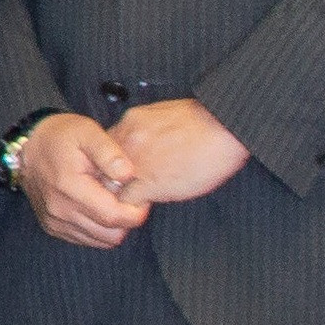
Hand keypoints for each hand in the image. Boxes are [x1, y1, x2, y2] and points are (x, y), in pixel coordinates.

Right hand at [12, 113, 151, 249]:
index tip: (141, 197)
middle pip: (111, 234)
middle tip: (129, 197)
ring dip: (114, 225)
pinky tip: (98, 206)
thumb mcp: (88, 132)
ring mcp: (55, 222)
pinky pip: (87, 239)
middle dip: (128, 219)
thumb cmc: (62, 136)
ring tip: (113, 200)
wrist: (29, 146)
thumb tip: (129, 176)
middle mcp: (60, 210)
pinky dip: (99, 228)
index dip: (136, 211)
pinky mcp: (53, 227)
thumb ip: (110, 153)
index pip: (114, 216)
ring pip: (101, 240)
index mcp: (70, 186)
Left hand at [108, 97, 249, 205]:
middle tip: (118, 193)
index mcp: (131, 122)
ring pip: (110, 187)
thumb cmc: (206, 121)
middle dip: (108, 182)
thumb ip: (148, 129)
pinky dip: (131, 209)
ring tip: (128, 204)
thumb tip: (146, 142)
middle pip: (100, 168)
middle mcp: (127, 141)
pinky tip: (142, 210)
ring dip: (118, 198)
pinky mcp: (149, 183)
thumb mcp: (165, 115)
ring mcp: (135, 163)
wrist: (225, 127)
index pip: (104, 148)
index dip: (110, 165)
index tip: (119, 174)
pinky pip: (127, 203)